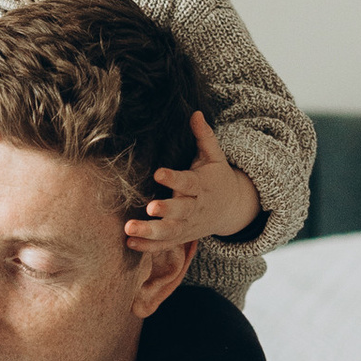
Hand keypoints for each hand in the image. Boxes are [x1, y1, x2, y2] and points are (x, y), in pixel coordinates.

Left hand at [125, 111, 259, 251]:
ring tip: (129, 229)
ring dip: (150, 233)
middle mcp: (194, 208)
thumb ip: (204, 137)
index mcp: (201, 186)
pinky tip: (129, 243)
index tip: (158, 173)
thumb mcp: (215, 156)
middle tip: (149, 208)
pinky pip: (164, 245)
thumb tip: (195, 113)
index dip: (173, 179)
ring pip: (170, 232)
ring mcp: (188, 226)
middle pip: (180, 212)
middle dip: (165, 211)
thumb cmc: (216, 177)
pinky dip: (148, 247)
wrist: (230, 208)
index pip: (187, 182)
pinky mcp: (181, 237)